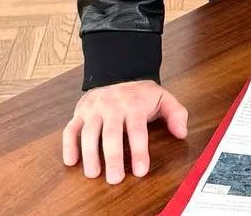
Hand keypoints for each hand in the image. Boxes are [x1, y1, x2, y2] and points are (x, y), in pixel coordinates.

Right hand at [62, 80, 188, 183]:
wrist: (118, 72)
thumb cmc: (141, 94)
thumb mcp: (164, 98)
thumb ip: (176, 114)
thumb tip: (182, 132)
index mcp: (134, 105)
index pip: (137, 130)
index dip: (139, 151)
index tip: (141, 171)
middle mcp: (112, 107)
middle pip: (111, 135)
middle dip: (112, 157)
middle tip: (115, 178)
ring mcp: (94, 109)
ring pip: (89, 132)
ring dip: (90, 154)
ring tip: (93, 174)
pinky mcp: (80, 112)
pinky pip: (71, 128)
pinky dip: (69, 145)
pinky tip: (71, 161)